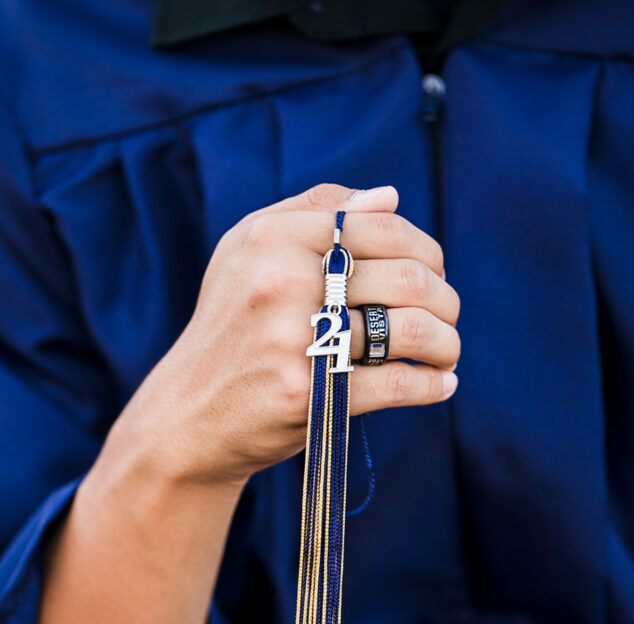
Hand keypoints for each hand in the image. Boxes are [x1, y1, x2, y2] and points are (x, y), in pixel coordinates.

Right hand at [115, 183, 458, 488]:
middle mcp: (280, 281)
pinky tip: (437, 384)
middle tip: (444, 316)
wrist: (187, 415)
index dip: (424, 248)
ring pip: (412, 330)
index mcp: (269, 238)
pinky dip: (431, 385)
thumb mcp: (246, 256)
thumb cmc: (231, 330)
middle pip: (407, 277)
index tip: (432, 271)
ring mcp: (293, 340)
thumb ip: (313, 214)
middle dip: (443, 299)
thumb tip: (390, 197)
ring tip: (445, 353)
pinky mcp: (308, 394)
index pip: (382, 226)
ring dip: (446, 343)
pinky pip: (398, 382)